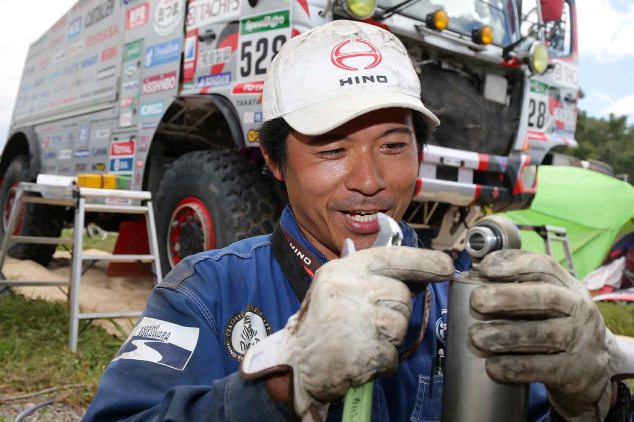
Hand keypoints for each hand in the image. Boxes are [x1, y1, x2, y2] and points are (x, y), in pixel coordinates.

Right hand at [241, 246, 453, 419]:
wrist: (296, 364)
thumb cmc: (321, 324)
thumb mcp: (337, 287)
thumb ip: (370, 277)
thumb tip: (417, 275)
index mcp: (343, 270)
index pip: (392, 257)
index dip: (423, 261)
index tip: (445, 265)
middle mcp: (350, 290)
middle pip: (401, 295)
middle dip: (394, 310)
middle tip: (367, 321)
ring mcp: (358, 320)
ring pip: (401, 323)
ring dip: (388, 336)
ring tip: (360, 338)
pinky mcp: (365, 350)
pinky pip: (393, 352)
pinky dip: (382, 359)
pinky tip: (360, 355)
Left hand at [469, 250, 625, 420]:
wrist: (594, 370)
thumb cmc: (557, 326)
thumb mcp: (551, 300)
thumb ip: (521, 287)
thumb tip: (472, 277)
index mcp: (568, 286)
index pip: (544, 266)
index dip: (513, 263)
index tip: (484, 268)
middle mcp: (578, 310)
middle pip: (545, 298)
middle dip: (507, 297)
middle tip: (476, 301)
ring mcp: (578, 341)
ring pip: (541, 334)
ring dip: (504, 335)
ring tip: (476, 336)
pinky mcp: (572, 372)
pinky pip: (540, 368)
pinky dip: (513, 367)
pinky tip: (492, 365)